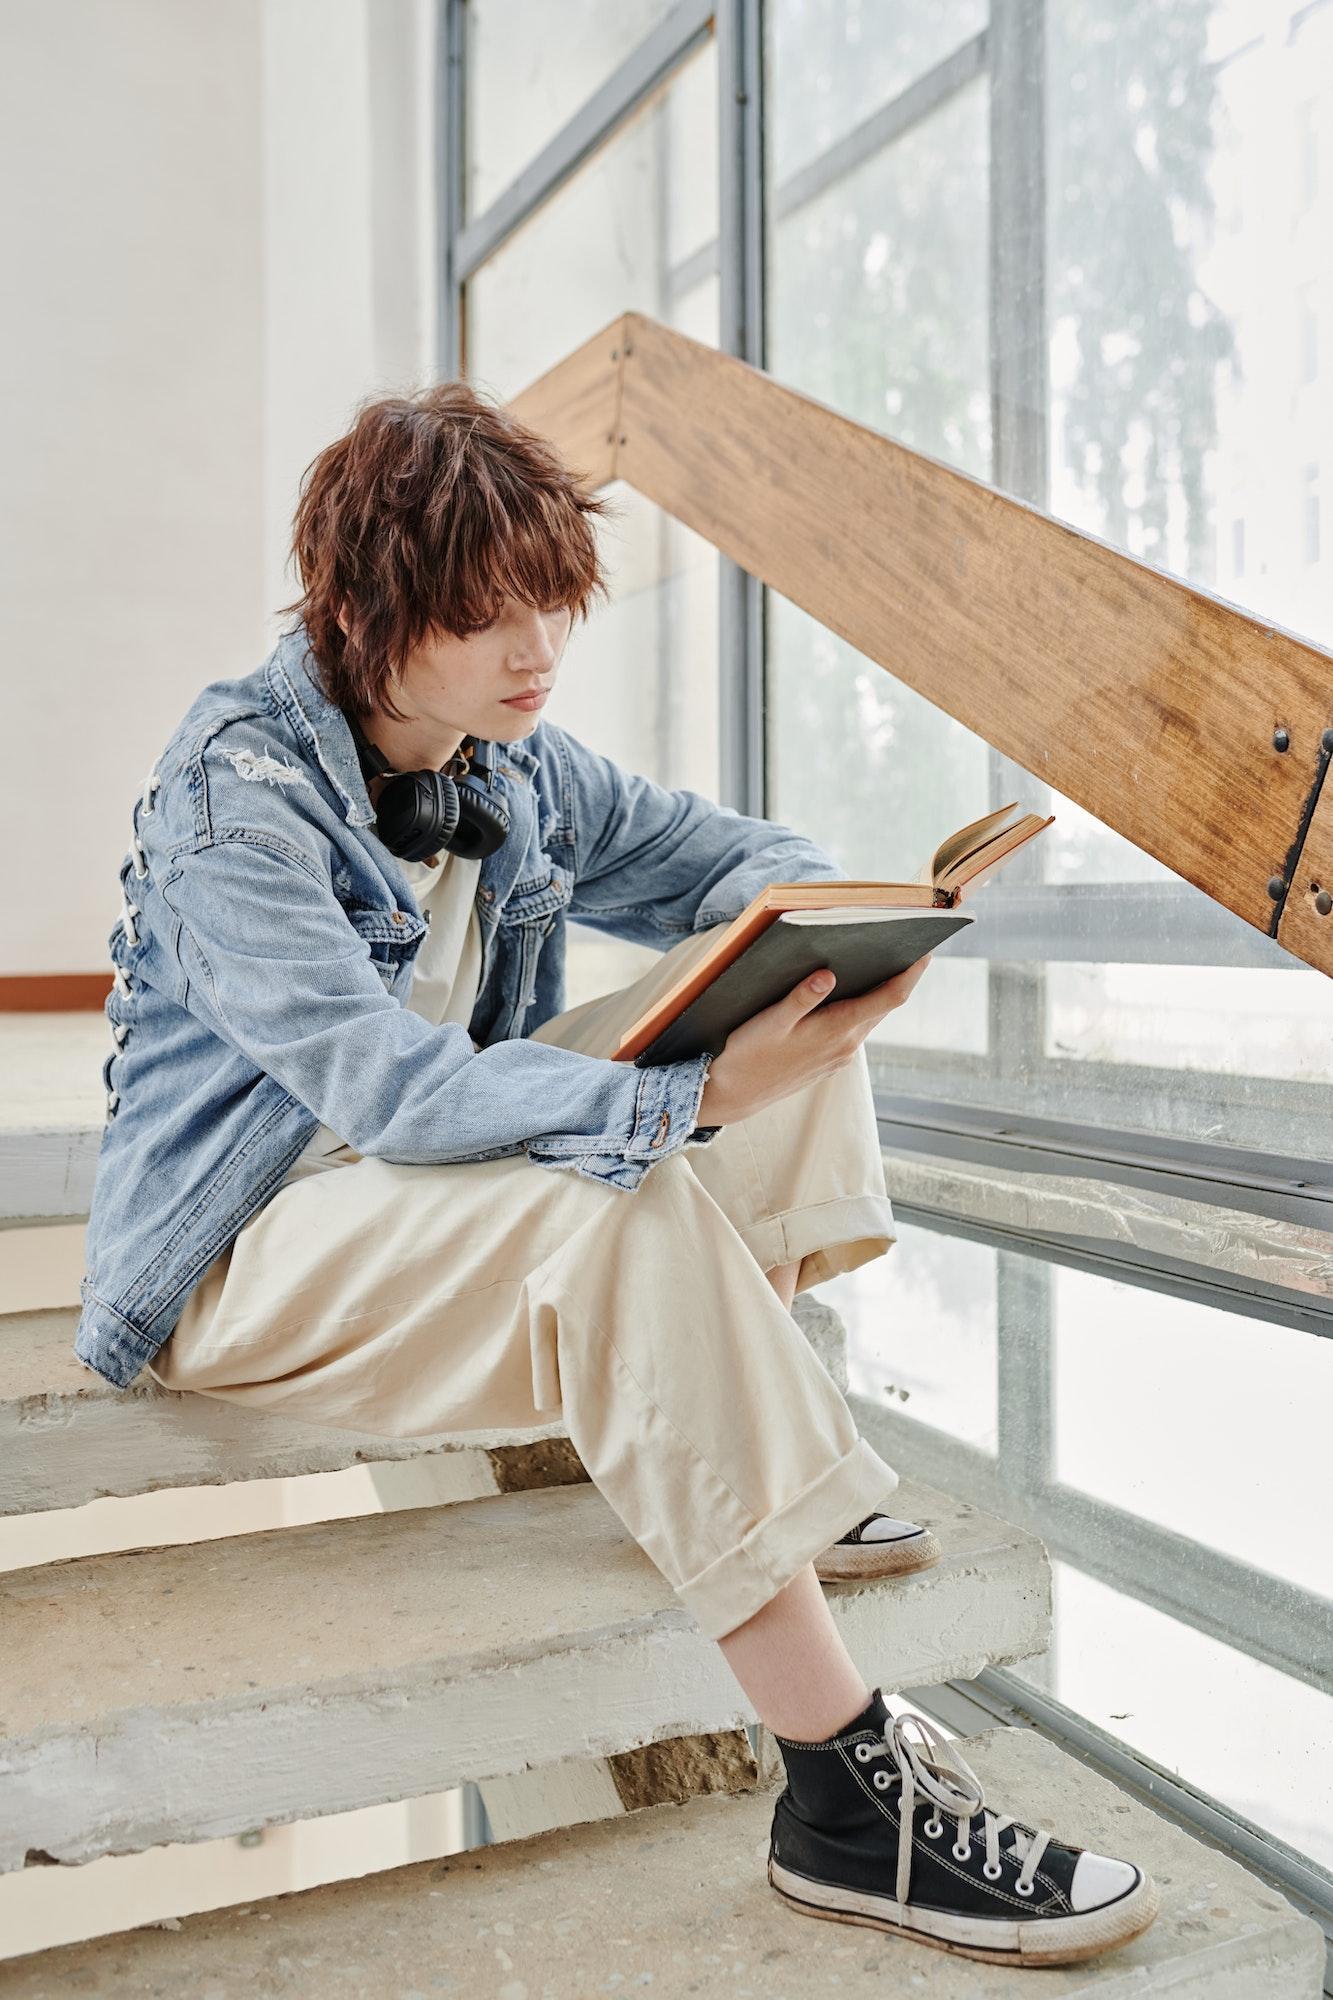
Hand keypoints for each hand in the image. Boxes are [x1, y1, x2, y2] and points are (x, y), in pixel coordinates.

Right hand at [695, 951, 933, 1128]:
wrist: (733, 1095)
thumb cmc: (748, 1056)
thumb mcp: (770, 1022)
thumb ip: (801, 998)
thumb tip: (828, 974)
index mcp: (838, 1030)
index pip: (890, 998)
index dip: (912, 973)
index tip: (927, 950)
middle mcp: (847, 1045)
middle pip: (884, 1004)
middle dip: (897, 976)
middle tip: (901, 943)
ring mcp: (840, 1055)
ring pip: (869, 1017)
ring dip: (877, 992)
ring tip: (877, 961)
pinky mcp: (829, 1060)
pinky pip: (854, 1028)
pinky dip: (859, 1008)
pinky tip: (846, 993)